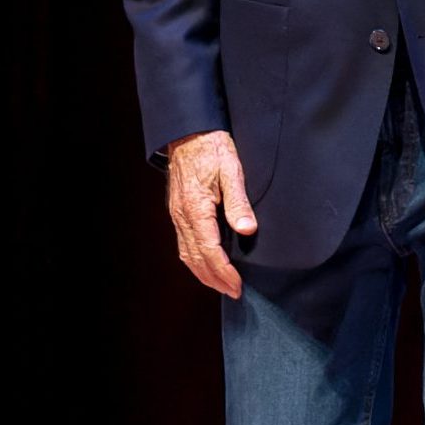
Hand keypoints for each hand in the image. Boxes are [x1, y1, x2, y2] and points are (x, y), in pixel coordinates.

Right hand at [165, 129, 255, 298]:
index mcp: (196, 208)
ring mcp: (177, 214)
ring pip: (187, 254)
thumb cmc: (212, 147)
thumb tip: (247, 230)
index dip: (224, 272)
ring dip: (203, 273)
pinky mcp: (177, 211)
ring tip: (220, 285)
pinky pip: (183, 243)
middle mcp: (182, 216)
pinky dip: (194, 259)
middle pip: (196, 258)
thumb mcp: (232, 169)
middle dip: (214, 279)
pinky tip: (205, 262)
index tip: (238, 286)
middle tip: (233, 292)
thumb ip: (238, 201)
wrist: (188, 131)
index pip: (210, 251)